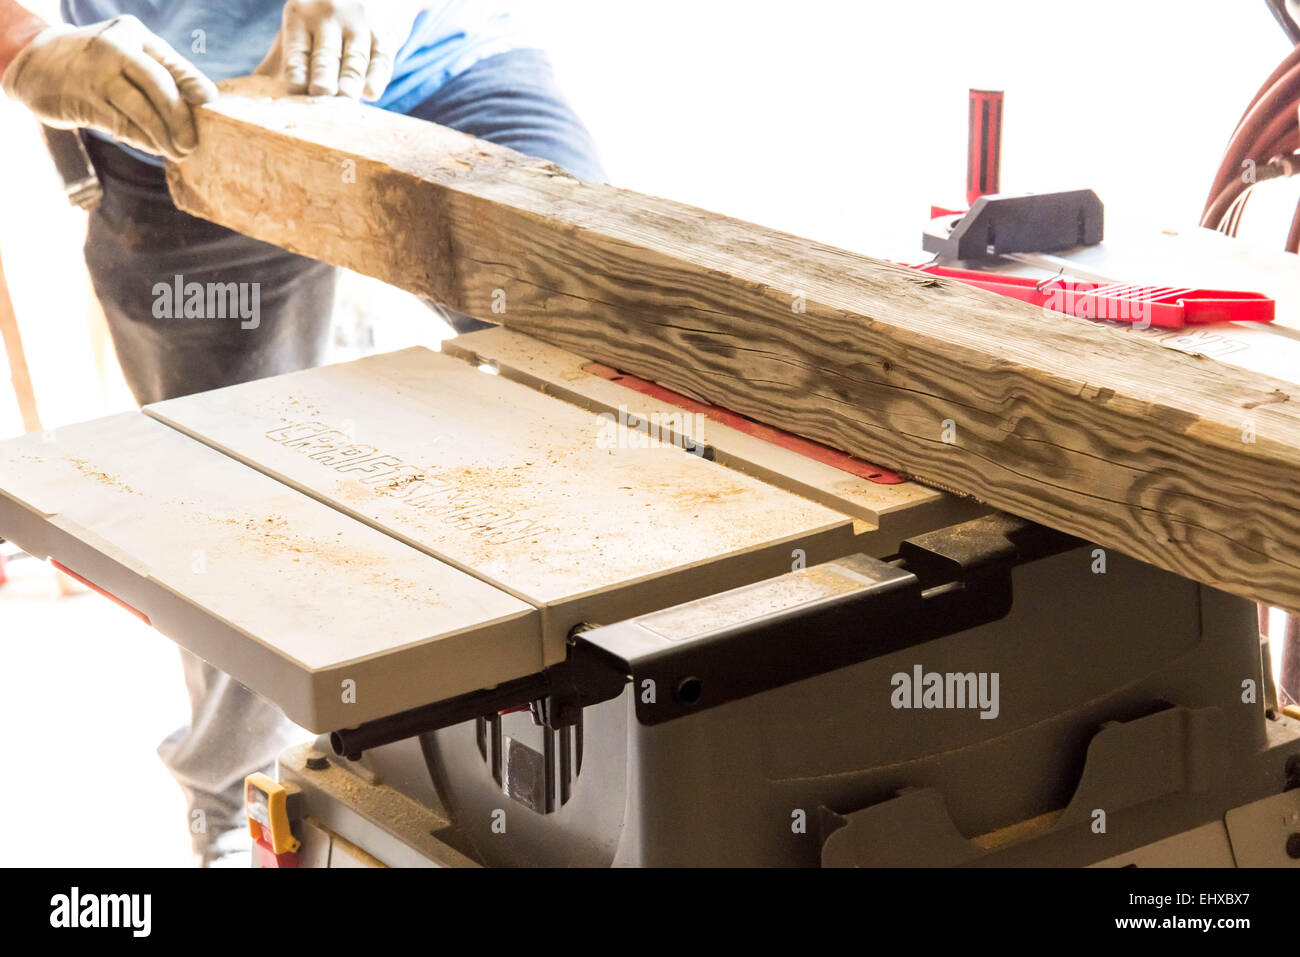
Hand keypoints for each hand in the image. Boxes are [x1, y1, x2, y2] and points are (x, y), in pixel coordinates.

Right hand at [1, 15, 216, 159]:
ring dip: (162, 136)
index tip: (209, 100)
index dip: (191, 82)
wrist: (39, 61)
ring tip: (178, 152)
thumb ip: (167, 68)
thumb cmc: (104, 60)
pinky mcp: (82, 101)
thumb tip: (205, 98)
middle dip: (179, 118)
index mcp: (130, 34)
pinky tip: (153, 147)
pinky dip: (141, 140)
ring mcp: (95, 76)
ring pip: (139, 111)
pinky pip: (120, 125)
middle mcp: (112, 51)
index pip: (167, 61)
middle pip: (157, 86)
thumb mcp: (133, 51)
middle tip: (191, 143)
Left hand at [255, 0, 423, 99]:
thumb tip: (252, 90)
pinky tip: (371, 93)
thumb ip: (283, 57)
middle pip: (325, 54)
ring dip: (350, 80)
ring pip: (354, 59)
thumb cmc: (327, 20)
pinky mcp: (385, 35)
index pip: (297, 50)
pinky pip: (381, 60)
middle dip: (323, 74)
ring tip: (346, 99)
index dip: (296, 70)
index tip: (296, 91)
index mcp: (300, 15)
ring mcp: (359, 25)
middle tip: (321, 93)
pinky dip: (377, 77)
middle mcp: (329, 16)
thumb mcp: (301, 27)